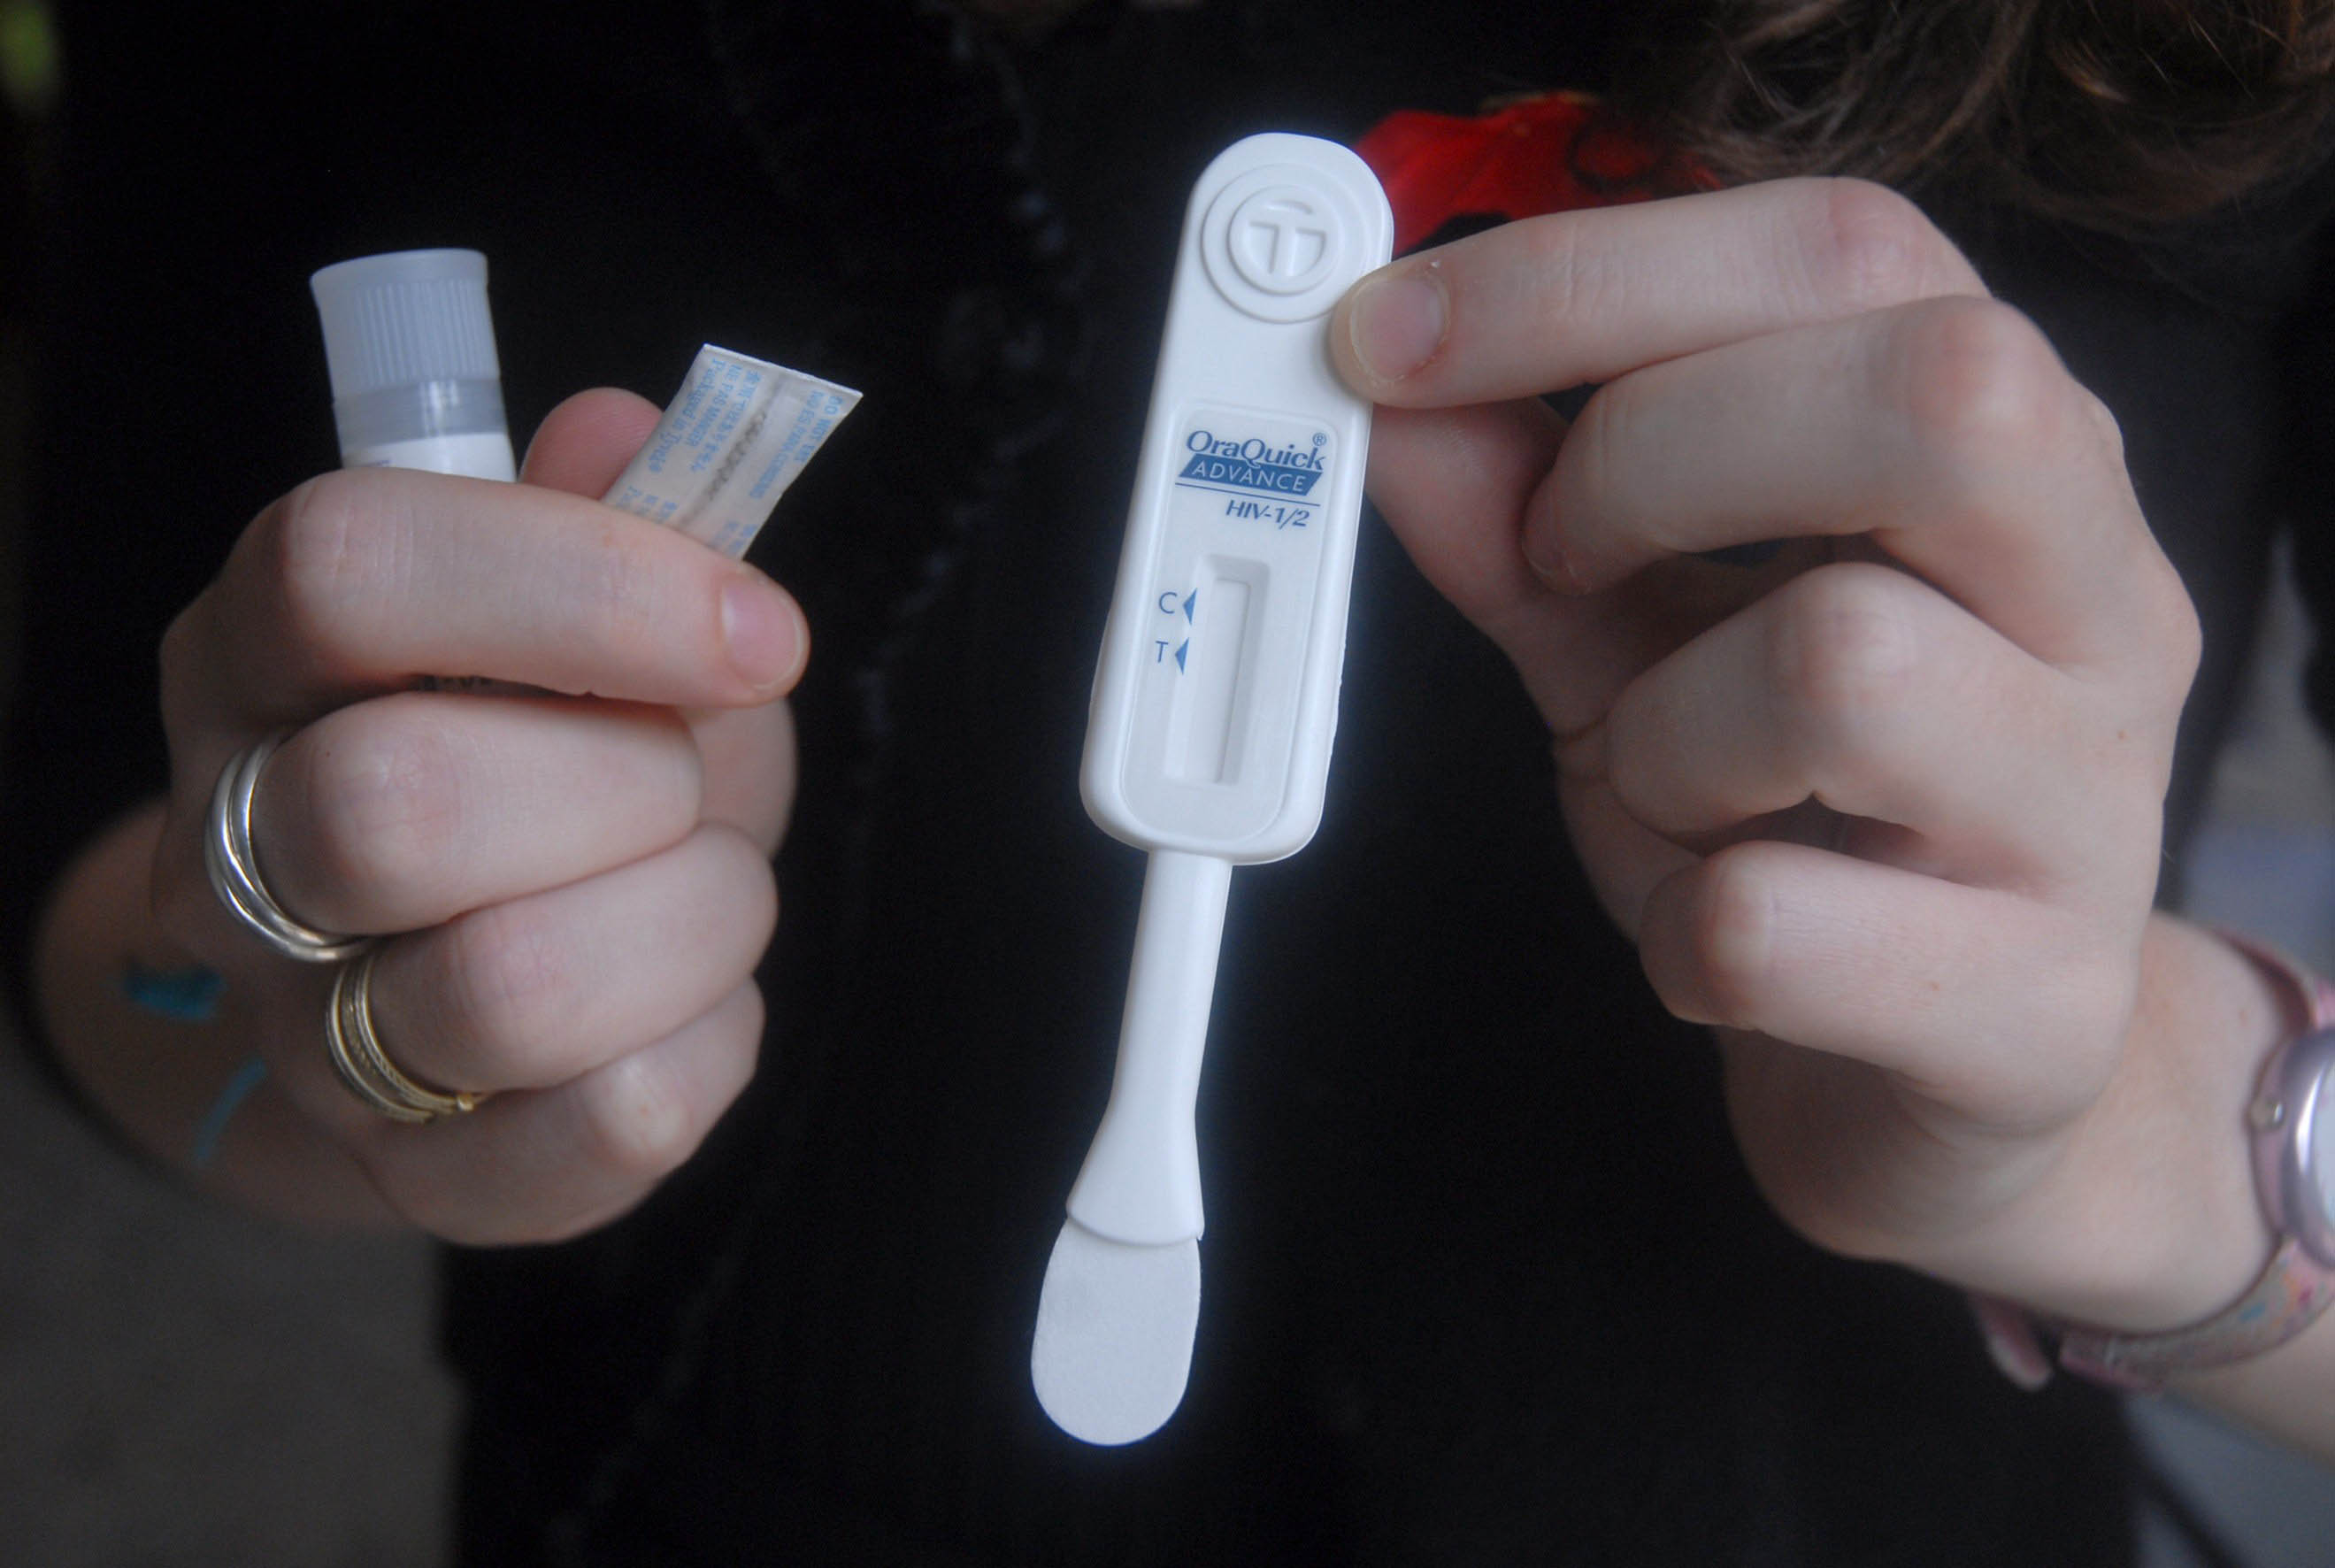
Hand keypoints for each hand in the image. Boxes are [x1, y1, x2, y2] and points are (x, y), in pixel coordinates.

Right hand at [145, 389, 801, 1242]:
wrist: (458, 963)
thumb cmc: (546, 750)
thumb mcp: (576, 610)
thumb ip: (602, 517)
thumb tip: (630, 432)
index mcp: (264, 656)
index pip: (343, 570)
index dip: (582, 583)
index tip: (756, 629)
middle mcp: (244, 844)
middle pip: (397, 805)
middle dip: (635, 780)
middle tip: (691, 775)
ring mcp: (307, 1027)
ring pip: (507, 988)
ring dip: (693, 915)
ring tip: (704, 881)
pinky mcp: (418, 1170)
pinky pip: (604, 1126)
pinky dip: (713, 1042)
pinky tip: (695, 994)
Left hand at [1329, 179, 2252, 1327]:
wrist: (1945, 1082)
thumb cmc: (1799, 817)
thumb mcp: (1637, 633)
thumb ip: (1520, 511)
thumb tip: (1388, 396)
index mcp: (2013, 456)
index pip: (1848, 255)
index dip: (1588, 277)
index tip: (1387, 340)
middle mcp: (2095, 599)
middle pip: (1936, 397)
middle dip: (1651, 463)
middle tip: (1560, 564)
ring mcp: (2088, 807)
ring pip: (1843, 666)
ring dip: (1661, 738)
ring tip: (1669, 792)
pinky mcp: (2034, 1006)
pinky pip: (1773, 923)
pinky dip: (1675, 931)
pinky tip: (1706, 936)